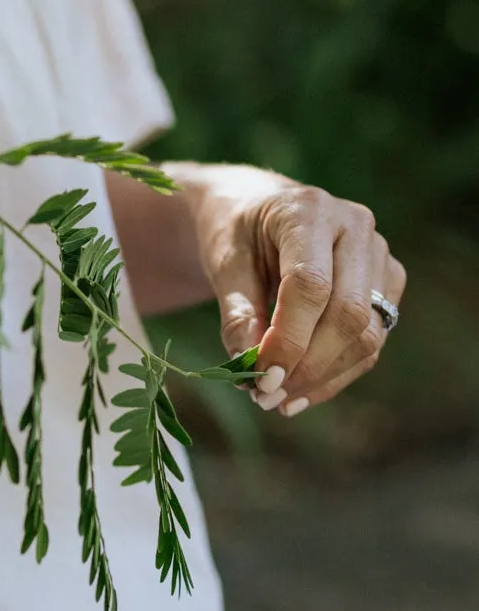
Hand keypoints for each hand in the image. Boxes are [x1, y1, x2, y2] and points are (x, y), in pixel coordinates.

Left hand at [184, 165, 405, 414]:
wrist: (259, 212)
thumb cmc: (237, 234)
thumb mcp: (222, 264)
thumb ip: (236, 314)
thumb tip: (249, 367)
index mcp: (309, 211)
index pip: (310, 285)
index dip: (289, 338)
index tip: (259, 378)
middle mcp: (356, 227)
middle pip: (348, 312)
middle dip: (308, 365)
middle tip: (266, 396)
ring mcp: (379, 256)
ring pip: (367, 333)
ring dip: (323, 377)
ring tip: (278, 400)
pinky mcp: (387, 284)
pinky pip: (372, 341)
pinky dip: (336, 374)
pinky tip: (301, 393)